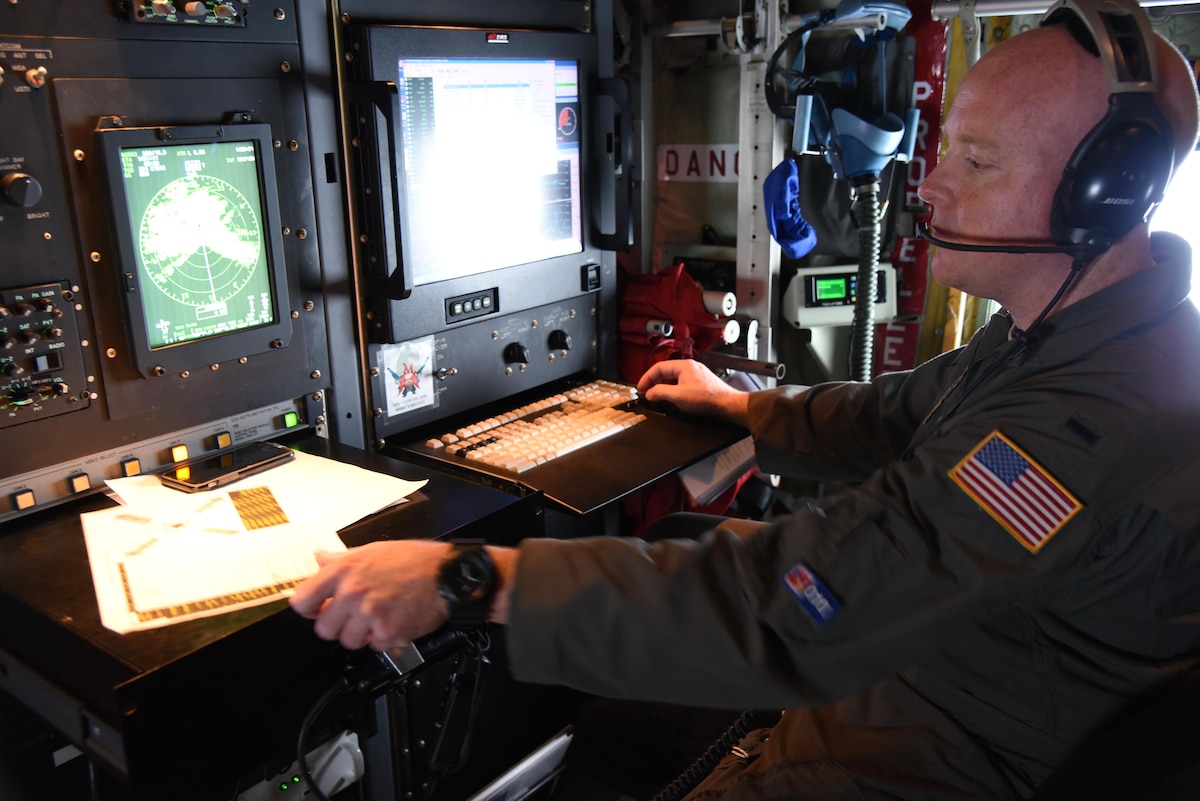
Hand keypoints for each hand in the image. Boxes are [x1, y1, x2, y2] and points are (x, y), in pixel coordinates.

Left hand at [290, 540, 450, 650]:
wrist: (446, 574)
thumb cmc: (413, 560)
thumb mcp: (372, 550)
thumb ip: (341, 558)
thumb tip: (320, 558)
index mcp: (343, 570)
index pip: (302, 602)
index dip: (310, 609)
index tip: (319, 610)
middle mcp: (352, 592)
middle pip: (324, 630)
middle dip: (339, 626)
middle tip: (355, 617)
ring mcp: (369, 614)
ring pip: (349, 642)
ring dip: (362, 635)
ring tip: (378, 618)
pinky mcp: (387, 632)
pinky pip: (374, 646)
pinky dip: (384, 639)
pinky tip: (394, 621)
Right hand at [637, 359, 749, 424]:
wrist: (727, 405)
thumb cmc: (707, 398)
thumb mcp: (678, 396)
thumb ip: (660, 393)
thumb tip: (649, 393)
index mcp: (684, 366)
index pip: (659, 367)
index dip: (646, 378)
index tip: (640, 388)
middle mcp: (690, 367)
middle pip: (666, 372)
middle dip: (653, 382)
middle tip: (645, 392)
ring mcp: (696, 374)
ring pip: (673, 378)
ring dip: (663, 386)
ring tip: (656, 396)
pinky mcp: (700, 383)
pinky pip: (681, 383)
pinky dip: (672, 389)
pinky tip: (670, 398)